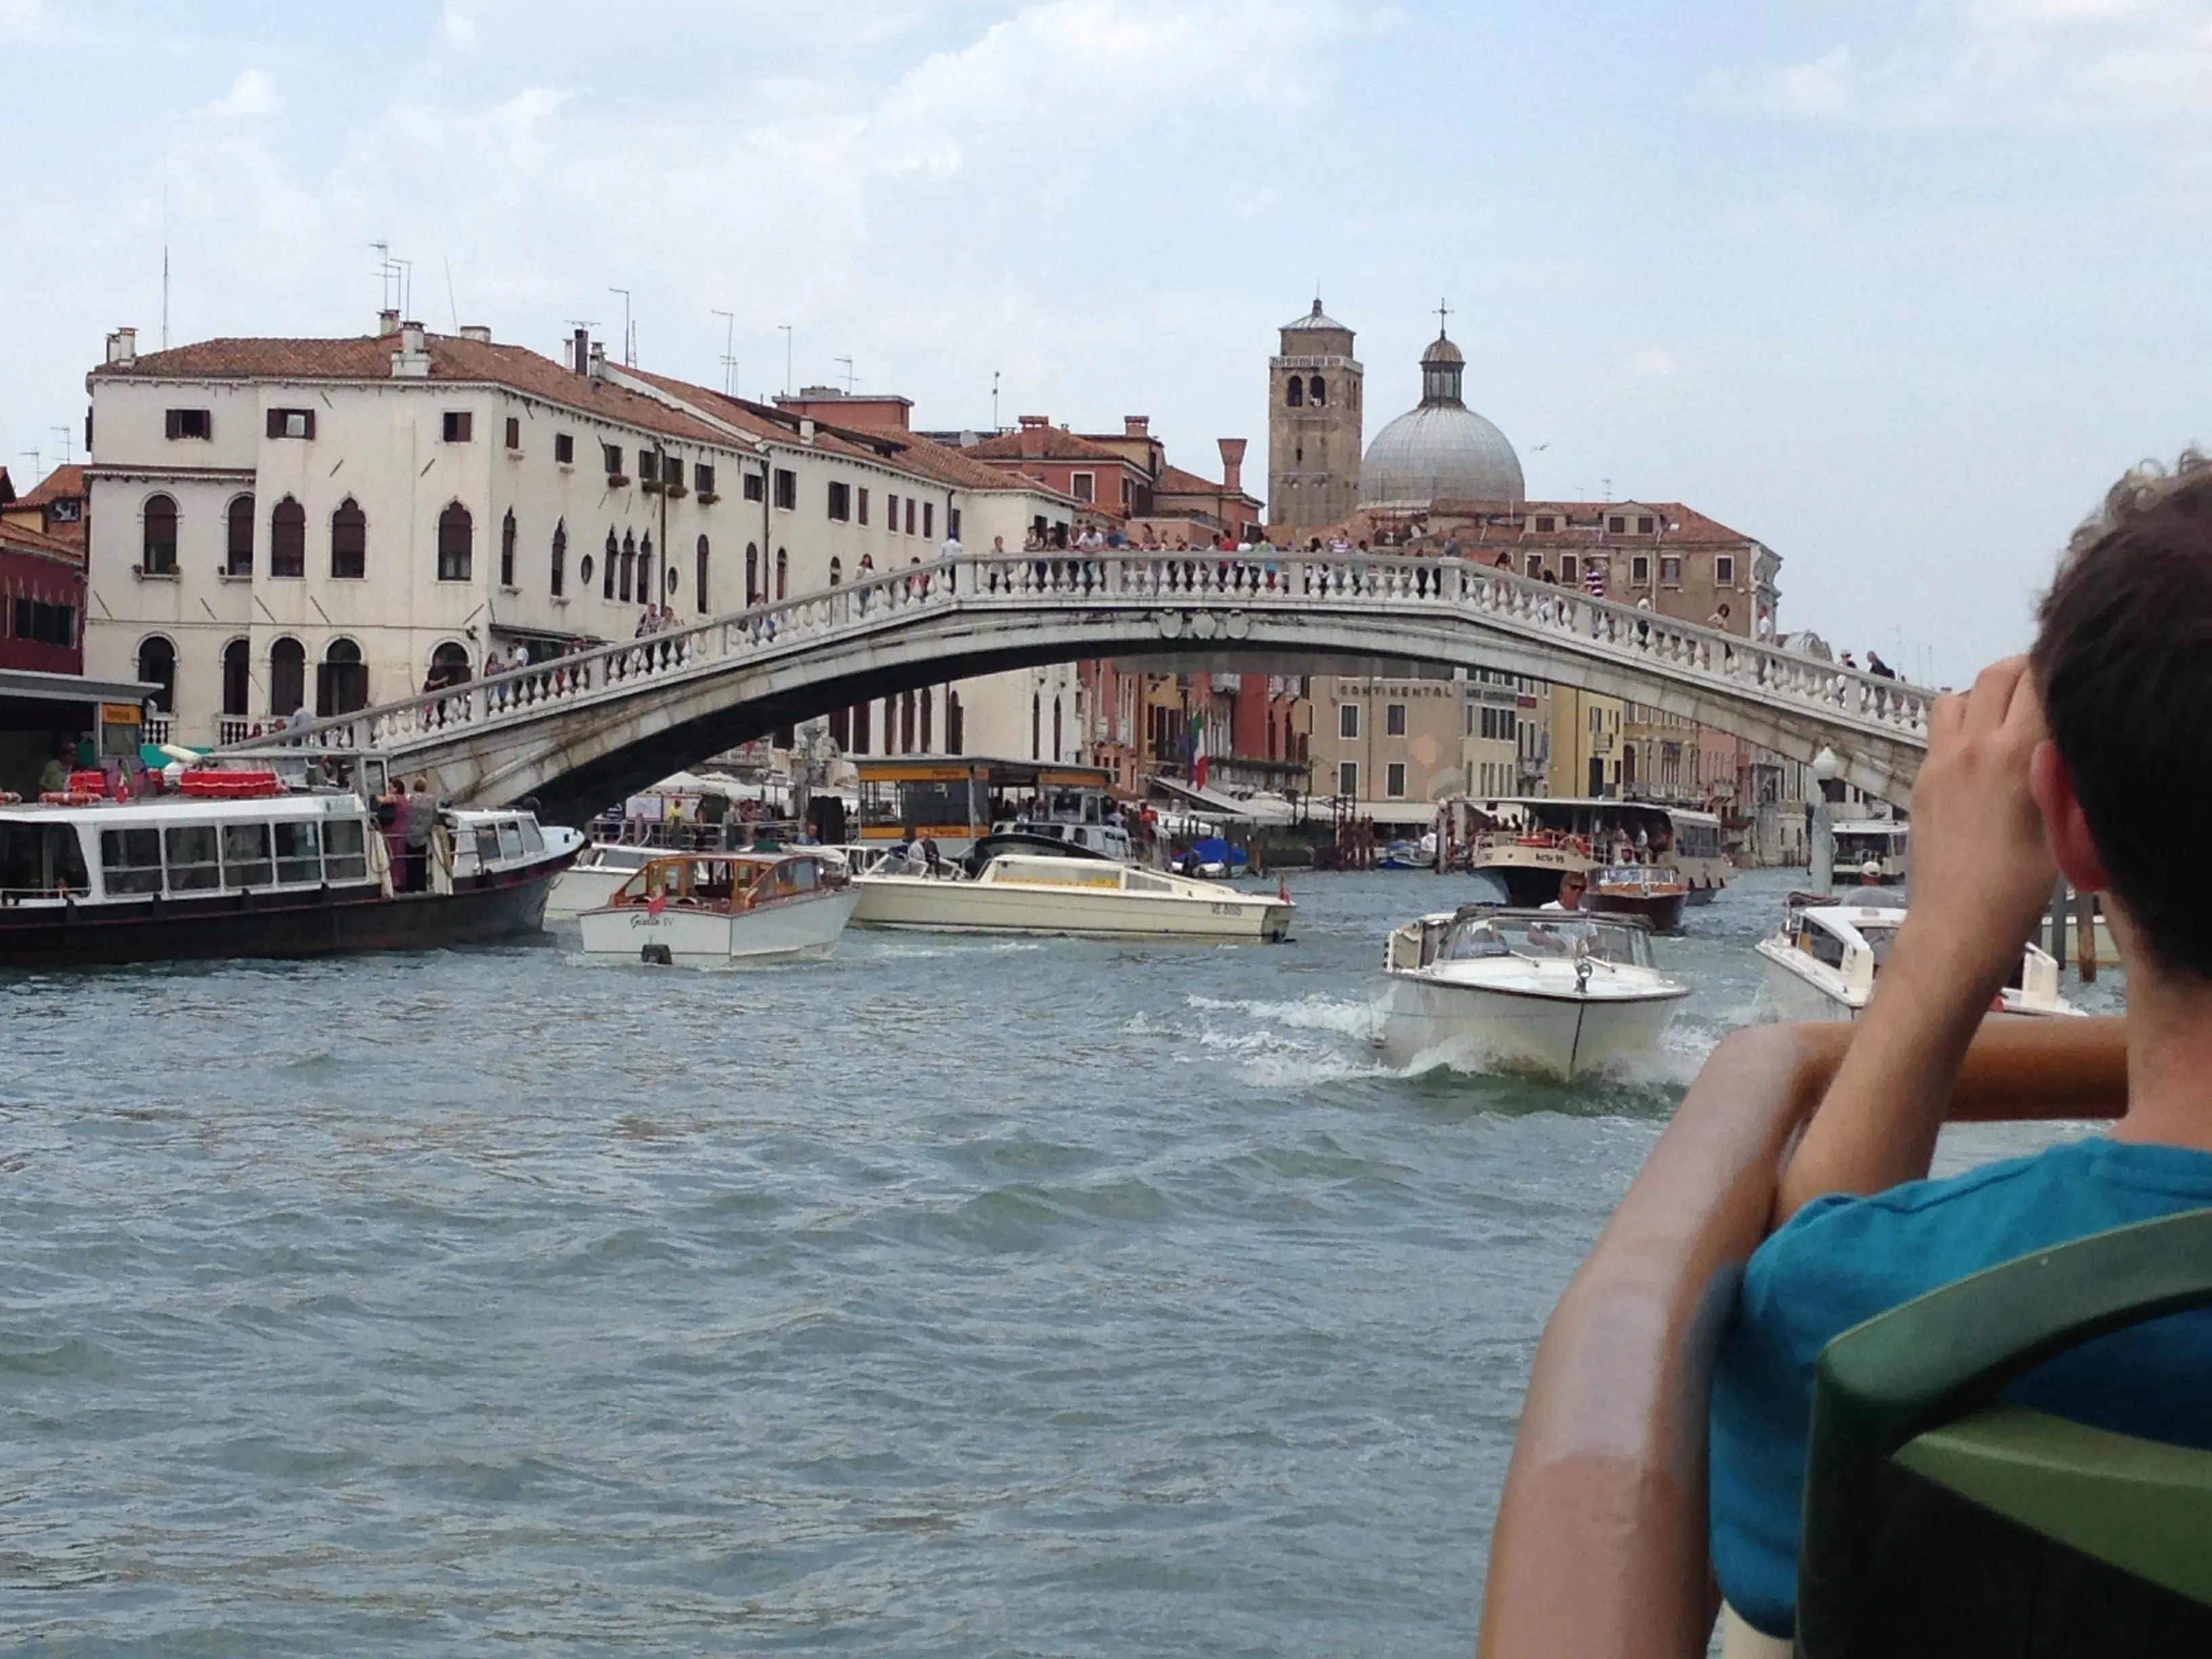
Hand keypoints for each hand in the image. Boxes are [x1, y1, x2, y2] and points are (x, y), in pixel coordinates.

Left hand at [1901, 655, 2056, 983]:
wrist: (1958, 920)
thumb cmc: (2019, 885)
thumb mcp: (2061, 822)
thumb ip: (2059, 769)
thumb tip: (2058, 736)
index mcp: (2017, 752)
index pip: (2037, 680)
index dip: (2056, 674)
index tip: (2067, 683)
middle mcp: (1973, 747)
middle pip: (1995, 674)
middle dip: (2021, 672)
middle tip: (2039, 688)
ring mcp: (1939, 762)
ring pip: (1955, 697)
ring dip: (1980, 697)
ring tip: (2002, 721)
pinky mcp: (1920, 781)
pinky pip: (1938, 735)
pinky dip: (1959, 731)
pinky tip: (1977, 760)